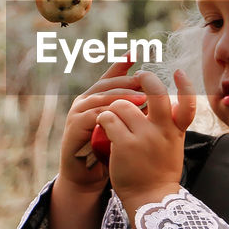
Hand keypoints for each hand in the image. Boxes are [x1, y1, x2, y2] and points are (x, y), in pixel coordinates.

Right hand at [56, 59, 145, 193]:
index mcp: (97, 98)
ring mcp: (78, 112)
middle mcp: (85, 101)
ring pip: (101, 97)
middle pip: (108, 84)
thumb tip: (154, 98)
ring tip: (142, 98)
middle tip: (147, 79)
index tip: (138, 51)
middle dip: (128, 81)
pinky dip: (109, 114)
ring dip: (122, 96)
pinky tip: (123, 115)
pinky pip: (94, 115)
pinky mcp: (75, 126)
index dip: (123, 63)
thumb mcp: (122, 129)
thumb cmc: (106, 151)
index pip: (111, 76)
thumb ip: (132, 113)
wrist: (87, 177)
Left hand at [97, 69, 197, 213]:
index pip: (188, 103)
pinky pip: (109, 118)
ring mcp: (144, 137)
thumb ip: (172, 126)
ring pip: (123, 104)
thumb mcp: (173, 147)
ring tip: (113, 117)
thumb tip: (172, 103)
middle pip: (156, 93)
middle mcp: (163, 131)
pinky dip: (104, 119)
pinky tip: (104, 126)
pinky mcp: (125, 144)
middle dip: (145, 79)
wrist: (149, 199)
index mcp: (176, 131)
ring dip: (114, 107)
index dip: (185, 85)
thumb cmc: (159, 172)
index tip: (178, 72)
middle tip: (138, 76)